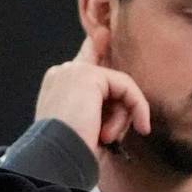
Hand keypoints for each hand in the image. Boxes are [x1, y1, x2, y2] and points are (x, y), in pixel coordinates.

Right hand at [33, 29, 150, 157]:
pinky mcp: (88, 76)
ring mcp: (73, 72)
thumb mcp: (85, 126)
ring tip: (104, 137)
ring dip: (121, 117)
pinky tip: (133, 127)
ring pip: (118, 86)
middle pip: (108, 77)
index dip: (94, 46)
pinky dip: (135, 107)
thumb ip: (100, 106)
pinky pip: (126, 87)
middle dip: (124, 103)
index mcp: (55, 86)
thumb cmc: (69, 152)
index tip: (103, 33)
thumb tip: (119, 92)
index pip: (83, 60)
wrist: (56, 158)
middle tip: (128, 129)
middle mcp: (61, 73)